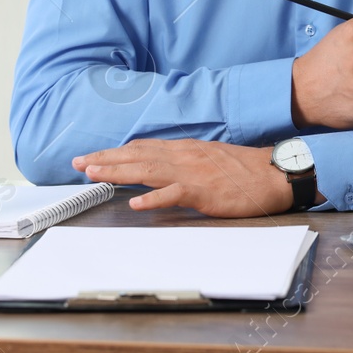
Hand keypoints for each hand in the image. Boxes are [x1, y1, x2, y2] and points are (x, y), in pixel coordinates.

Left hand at [72, 139, 291, 217]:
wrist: (274, 174)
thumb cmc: (243, 171)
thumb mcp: (208, 159)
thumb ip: (182, 162)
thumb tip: (159, 167)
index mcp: (184, 149)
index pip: (141, 148)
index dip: (114, 152)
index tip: (91, 157)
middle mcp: (183, 156)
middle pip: (137, 156)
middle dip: (105, 159)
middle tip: (78, 163)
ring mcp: (193, 172)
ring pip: (148, 170)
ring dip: (118, 172)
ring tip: (94, 174)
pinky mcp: (204, 191)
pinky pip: (174, 194)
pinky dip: (153, 199)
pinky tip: (135, 204)